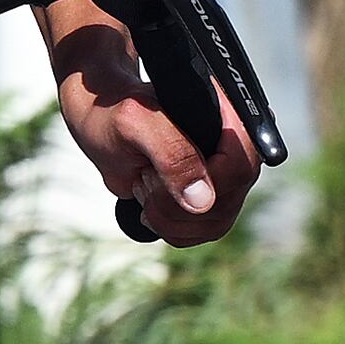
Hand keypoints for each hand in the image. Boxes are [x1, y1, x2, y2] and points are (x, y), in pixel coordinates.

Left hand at [53, 20, 260, 243]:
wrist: (102, 123)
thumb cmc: (115, 113)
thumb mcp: (135, 124)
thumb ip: (171, 153)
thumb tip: (203, 198)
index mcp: (224, 114)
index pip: (242, 163)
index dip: (205, 181)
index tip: (161, 174)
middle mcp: (232, 146)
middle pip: (229, 199)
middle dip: (177, 203)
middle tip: (144, 178)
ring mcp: (224, 174)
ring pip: (217, 221)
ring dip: (171, 217)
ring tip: (145, 185)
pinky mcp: (212, 197)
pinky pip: (205, 230)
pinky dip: (172, 227)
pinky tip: (152, 203)